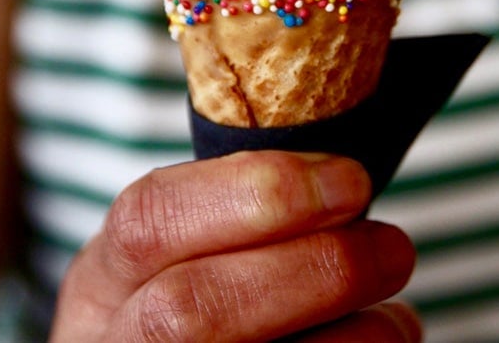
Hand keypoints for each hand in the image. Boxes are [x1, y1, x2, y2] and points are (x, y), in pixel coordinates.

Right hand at [49, 150, 419, 341]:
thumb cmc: (194, 296)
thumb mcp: (181, 253)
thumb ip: (233, 215)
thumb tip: (342, 173)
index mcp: (101, 282)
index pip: (150, 219)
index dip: (258, 192)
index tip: (350, 178)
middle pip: (193, 311)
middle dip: (313, 269)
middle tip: (393, 246)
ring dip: (354, 336)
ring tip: (397, 314)